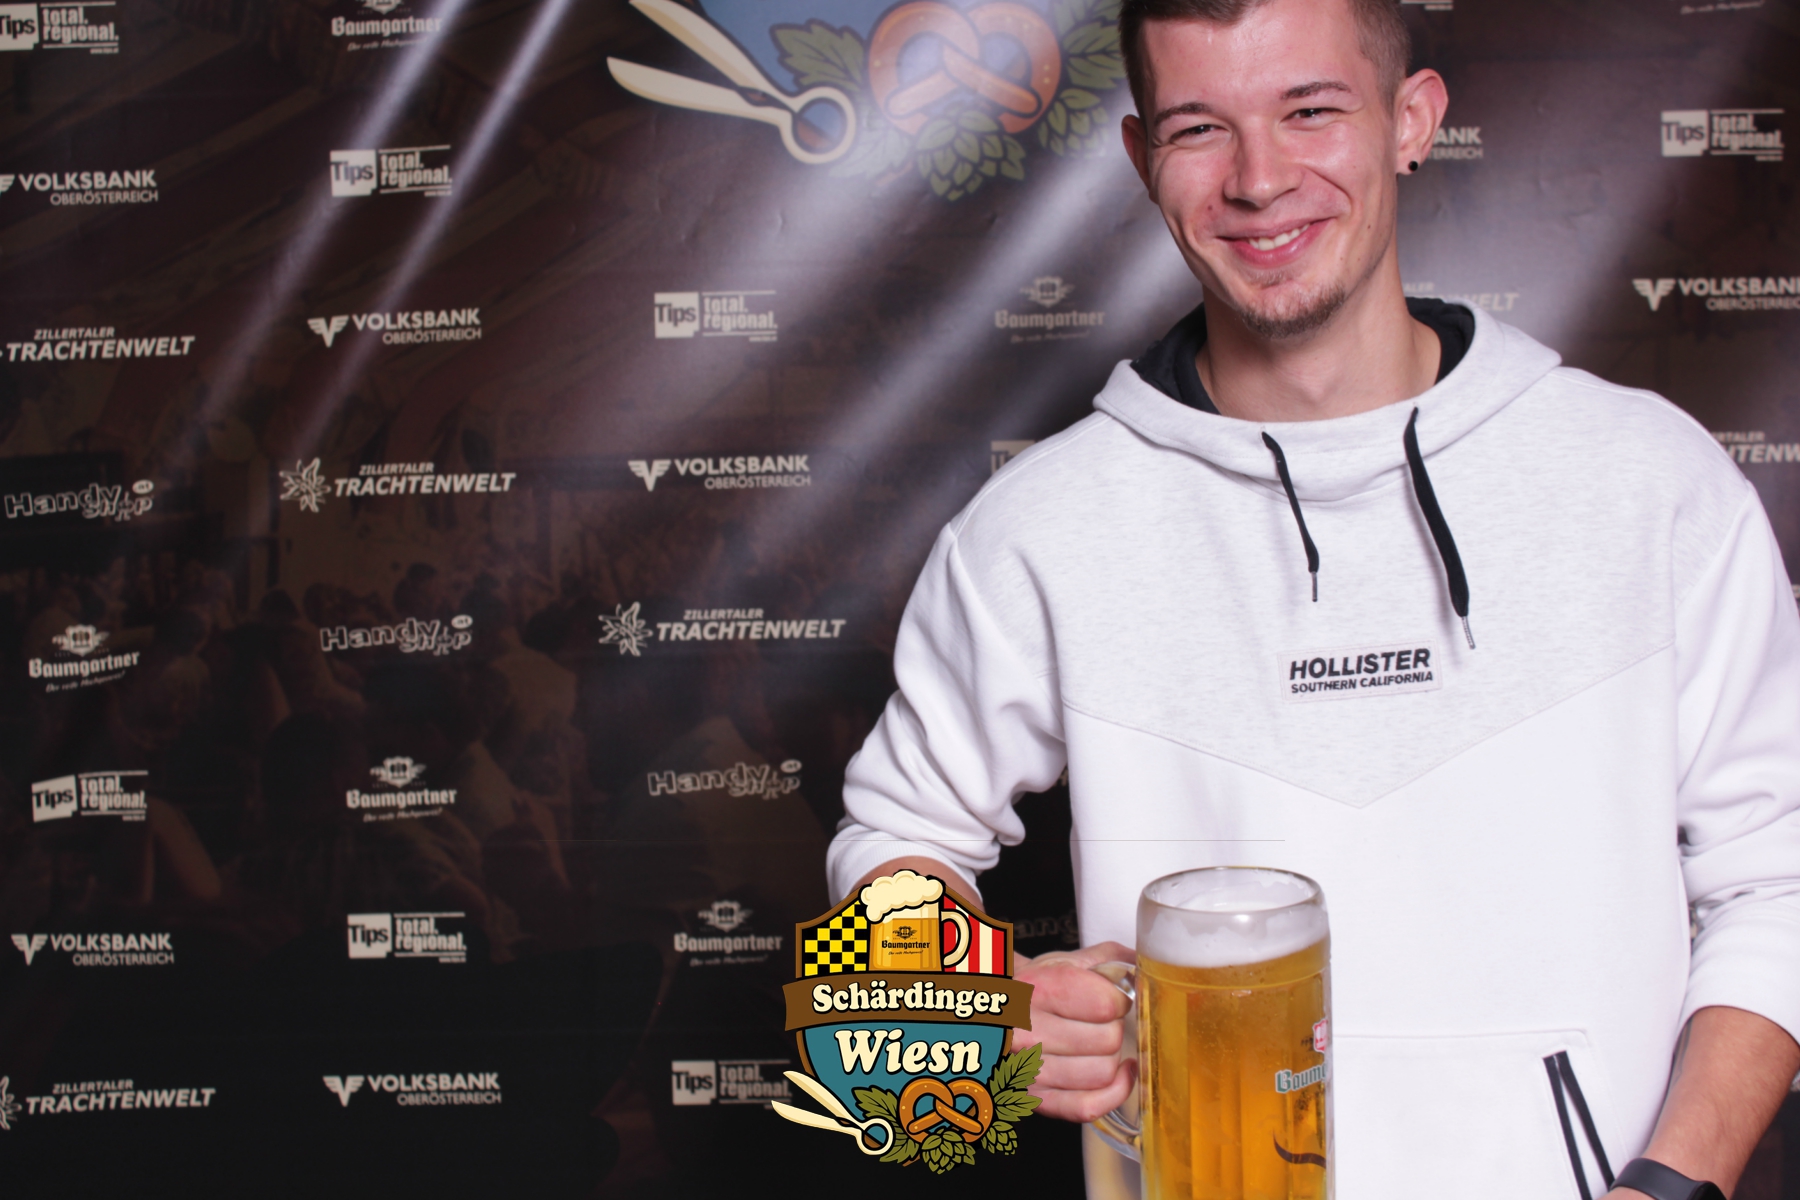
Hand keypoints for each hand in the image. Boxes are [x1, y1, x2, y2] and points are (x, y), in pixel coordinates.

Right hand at [1011, 942, 1135, 1121]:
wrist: (998, 1012)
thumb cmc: (1036, 987)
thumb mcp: (1066, 961)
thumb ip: (1110, 959)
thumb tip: (1150, 965)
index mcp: (1038, 989)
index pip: (1105, 1004)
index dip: (1120, 1001)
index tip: (1113, 998)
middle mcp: (1028, 1030)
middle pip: (1108, 1041)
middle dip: (1115, 1029)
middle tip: (1103, 1022)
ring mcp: (1029, 1069)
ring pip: (1102, 1073)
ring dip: (1112, 1057)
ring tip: (1100, 1044)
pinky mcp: (1036, 1099)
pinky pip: (1088, 1107)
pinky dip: (1114, 1092)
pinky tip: (1120, 1074)